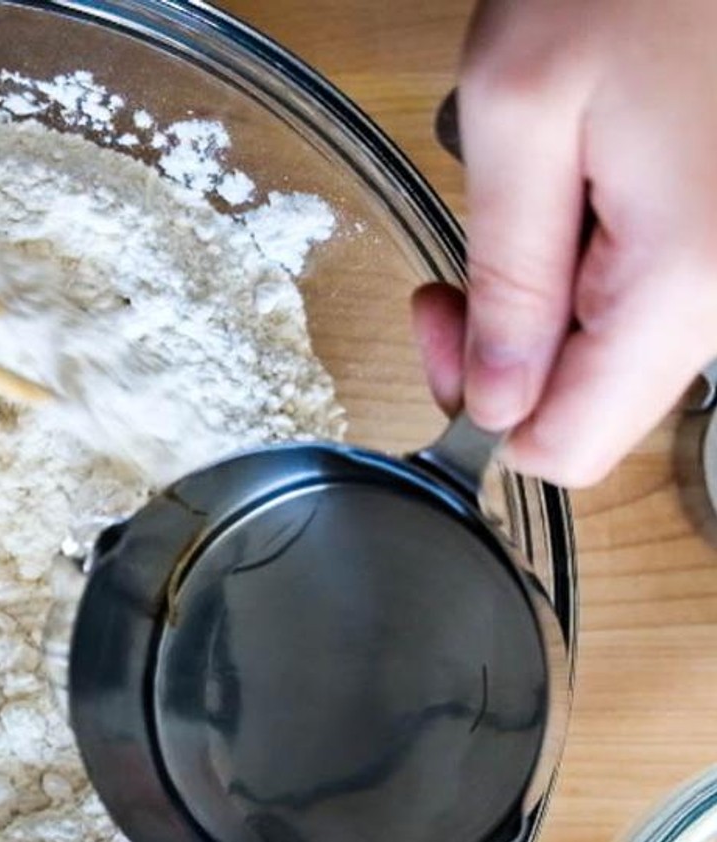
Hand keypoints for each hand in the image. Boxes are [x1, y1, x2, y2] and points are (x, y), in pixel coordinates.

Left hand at [412, 0, 716, 486]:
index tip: (442, 322)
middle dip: (505, 357)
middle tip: (456, 274)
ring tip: (522, 213)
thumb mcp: (519, 112)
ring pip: (615, 358)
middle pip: (593, 408)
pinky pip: (645, 305)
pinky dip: (587, 273)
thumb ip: (505, 272)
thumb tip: (495, 398)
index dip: (483, 409)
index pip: (570, 446)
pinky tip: (571, 202)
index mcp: (682, 279)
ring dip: (543, 309)